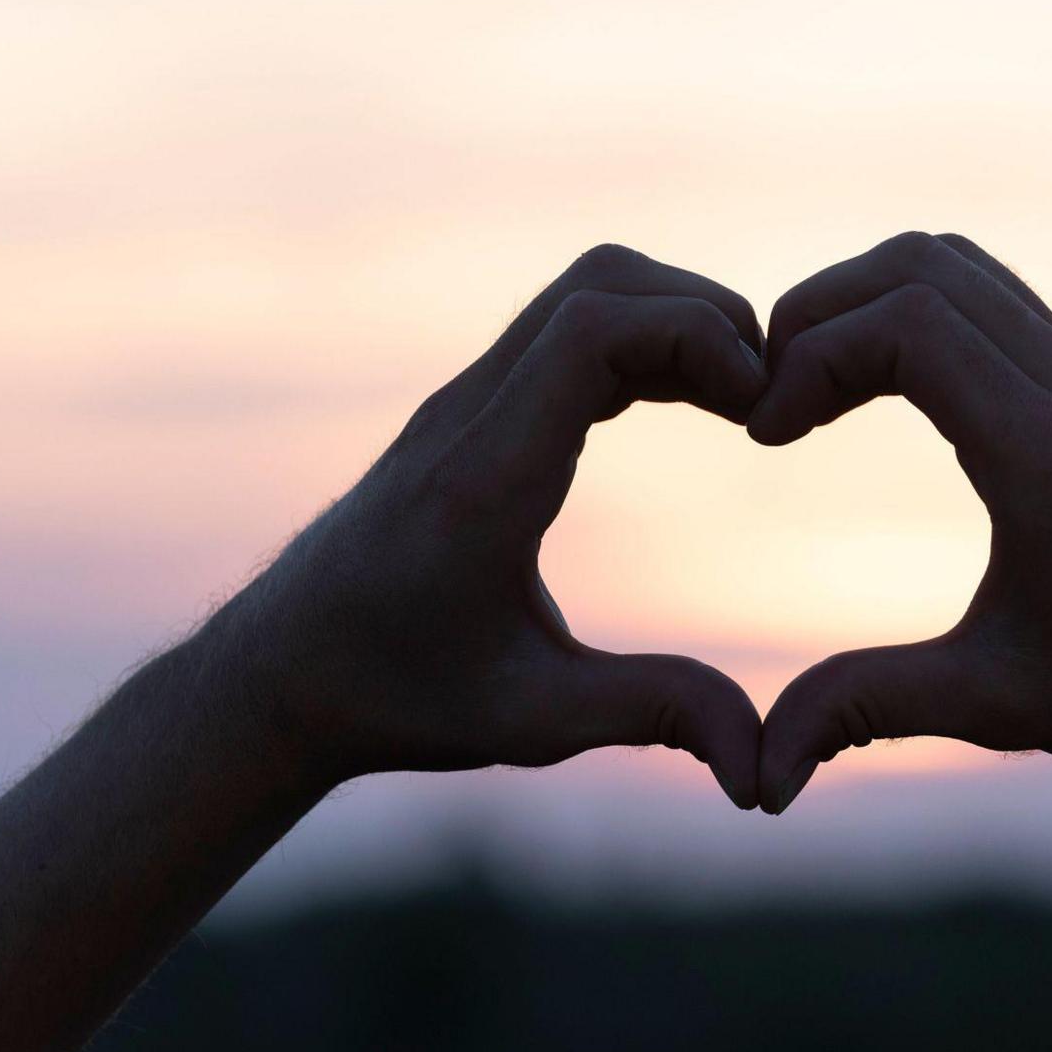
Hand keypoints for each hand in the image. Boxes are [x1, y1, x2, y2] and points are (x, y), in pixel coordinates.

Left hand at [221, 244, 768, 806]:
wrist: (281, 672)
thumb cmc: (398, 697)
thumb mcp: (532, 723)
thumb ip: (651, 717)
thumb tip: (762, 768)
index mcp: (486, 477)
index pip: (592, 332)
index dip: (696, 337)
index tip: (761, 409)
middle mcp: (471, 416)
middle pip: (598, 284)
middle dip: (705, 316)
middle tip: (769, 400)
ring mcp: (466, 401)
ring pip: (583, 292)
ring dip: (675, 319)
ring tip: (742, 399)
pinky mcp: (473, 408)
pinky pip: (568, 328)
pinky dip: (644, 339)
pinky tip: (689, 402)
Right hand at [750, 232, 1051, 811]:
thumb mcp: (1000, 705)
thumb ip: (869, 709)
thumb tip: (764, 776)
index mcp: (1049, 455)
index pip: (909, 324)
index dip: (810, 357)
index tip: (765, 436)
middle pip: (923, 266)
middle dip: (820, 310)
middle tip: (769, 396)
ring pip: (959, 265)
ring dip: (868, 301)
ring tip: (813, 387)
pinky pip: (993, 296)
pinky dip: (917, 312)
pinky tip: (884, 393)